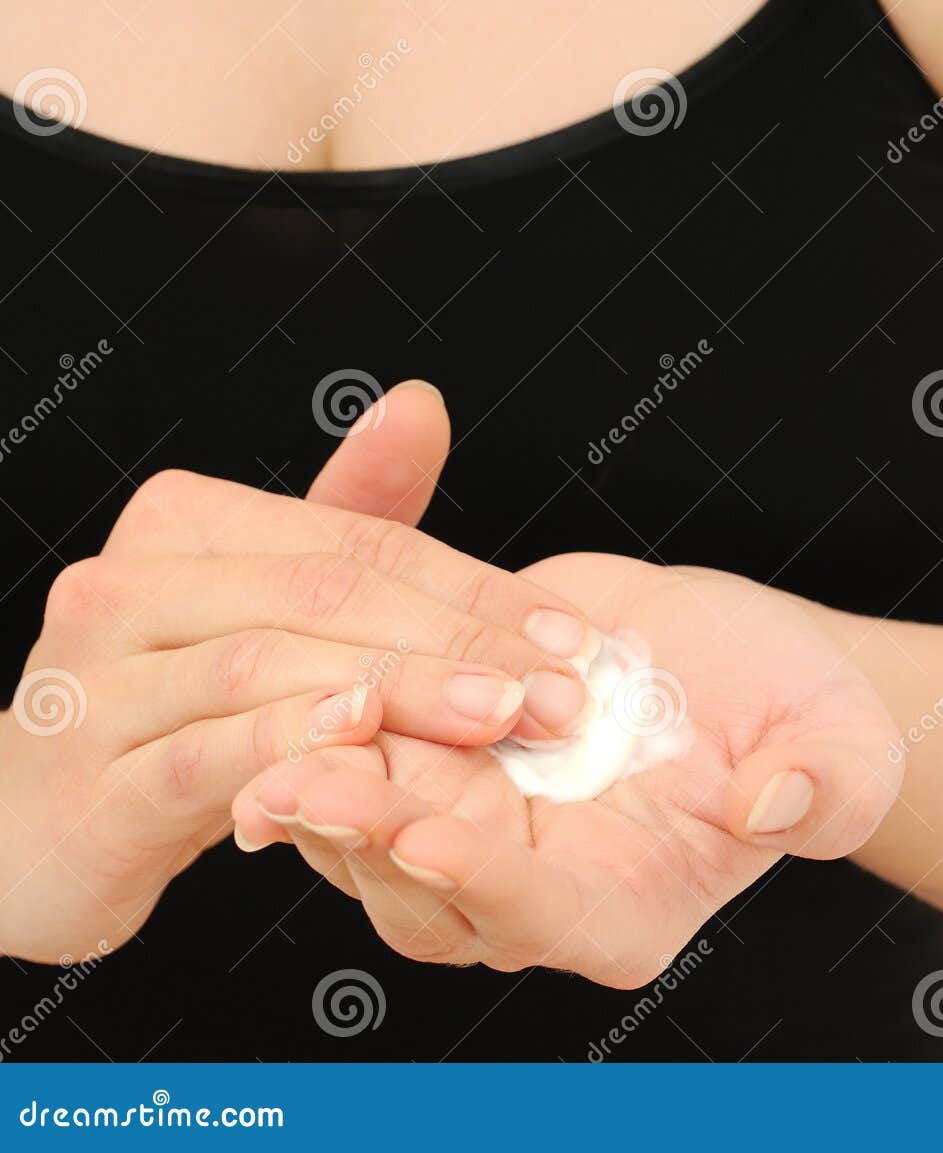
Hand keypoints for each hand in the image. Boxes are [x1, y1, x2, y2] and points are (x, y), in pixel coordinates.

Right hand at [0, 384, 595, 961]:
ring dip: (401, 691)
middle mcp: (125, 585)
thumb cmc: (176, 702)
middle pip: (324, 595)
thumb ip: (350, 514)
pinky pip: (204, 753)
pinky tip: (367, 740)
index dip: (475, 586)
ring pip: (269, 666)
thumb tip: (420, 402)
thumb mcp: (269, 603)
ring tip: (501, 715)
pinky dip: (292, 742)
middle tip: (561, 688)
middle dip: (458, 640)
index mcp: (181, 527)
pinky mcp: (88, 786)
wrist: (36, 824)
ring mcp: (93, 683)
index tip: (570, 634)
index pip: (357, 542)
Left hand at [232, 554, 900, 986]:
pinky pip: (362, 750)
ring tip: (284, 705)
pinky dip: (326, 708)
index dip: (482, 881)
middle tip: (305, 772)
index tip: (426, 834)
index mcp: (627, 909)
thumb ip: (825, 787)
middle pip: (422, 886)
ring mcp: (476, 827)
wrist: (740, 661)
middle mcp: (532, 889)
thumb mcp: (843, 749)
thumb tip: (778, 803)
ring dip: (320, 771)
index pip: (540, 918)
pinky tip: (295, 654)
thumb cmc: (808, 719)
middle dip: (363, 828)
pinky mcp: (437, 759)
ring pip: (368, 824)